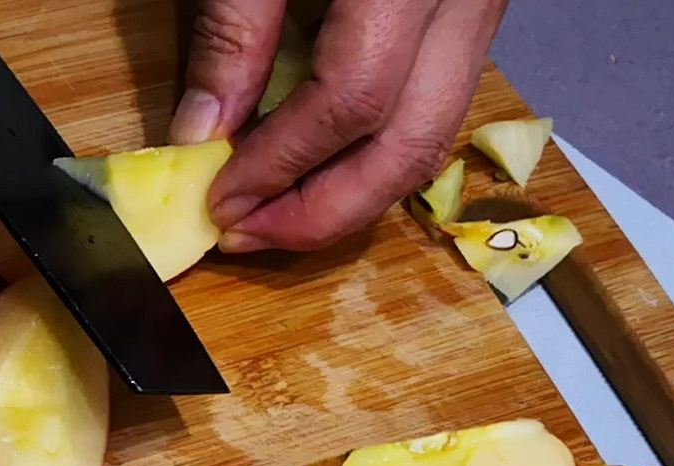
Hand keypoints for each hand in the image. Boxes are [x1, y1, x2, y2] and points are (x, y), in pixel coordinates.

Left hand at [170, 0, 507, 252]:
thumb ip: (231, 30)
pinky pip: (437, 95)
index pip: (352, 99)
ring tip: (276, 212)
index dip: (282, 165)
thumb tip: (201, 136)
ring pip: (437, 129)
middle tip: (250, 234)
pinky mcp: (472, 0)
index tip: (219, 204)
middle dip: (328, 210)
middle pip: (416, 140)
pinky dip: (378, 144)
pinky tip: (317, 160)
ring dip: (357, 190)